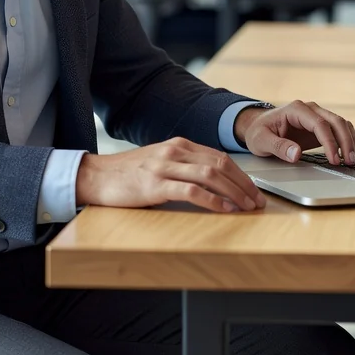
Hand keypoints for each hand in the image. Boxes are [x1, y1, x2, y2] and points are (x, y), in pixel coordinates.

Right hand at [76, 139, 266, 212]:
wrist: (96, 176)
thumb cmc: (128, 174)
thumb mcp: (160, 163)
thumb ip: (183, 167)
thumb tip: (213, 183)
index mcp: (179, 145)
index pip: (219, 156)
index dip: (241, 174)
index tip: (254, 190)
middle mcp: (175, 152)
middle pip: (221, 164)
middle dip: (244, 184)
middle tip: (258, 201)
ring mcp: (165, 167)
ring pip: (211, 175)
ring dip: (234, 192)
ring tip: (247, 207)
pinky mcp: (156, 185)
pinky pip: (192, 190)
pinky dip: (213, 200)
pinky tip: (224, 209)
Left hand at [233, 101, 354, 166]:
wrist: (258, 127)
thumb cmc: (258, 132)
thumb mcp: (261, 141)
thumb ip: (278, 147)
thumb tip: (296, 154)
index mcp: (296, 110)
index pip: (319, 124)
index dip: (330, 142)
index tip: (334, 160)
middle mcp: (310, 110)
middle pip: (336, 122)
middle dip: (346, 142)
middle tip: (350, 162)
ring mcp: (317, 116)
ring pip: (342, 124)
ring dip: (351, 141)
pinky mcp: (321, 126)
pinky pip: (340, 130)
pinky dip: (348, 141)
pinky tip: (353, 154)